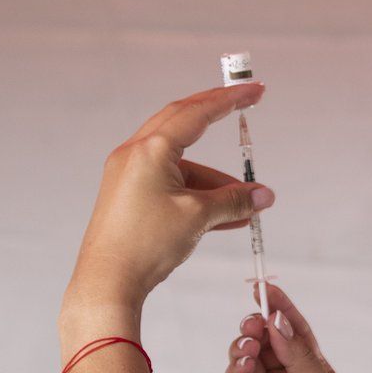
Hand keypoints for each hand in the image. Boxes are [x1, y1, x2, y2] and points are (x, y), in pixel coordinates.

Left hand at [62, 83, 273, 311]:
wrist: (108, 282)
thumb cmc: (143, 245)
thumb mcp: (198, 217)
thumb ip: (234, 201)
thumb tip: (263, 196)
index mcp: (149, 150)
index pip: (196, 112)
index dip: (229, 100)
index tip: (253, 91)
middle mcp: (136, 155)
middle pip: (185, 123)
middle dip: (218, 116)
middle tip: (245, 104)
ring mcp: (131, 174)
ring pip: (184, 164)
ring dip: (216, 180)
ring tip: (247, 204)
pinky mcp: (132, 194)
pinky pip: (174, 183)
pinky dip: (200, 194)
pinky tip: (226, 216)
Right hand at [224, 283, 352, 372]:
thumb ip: (300, 359)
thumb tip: (280, 322)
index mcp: (312, 370)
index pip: (294, 330)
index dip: (280, 307)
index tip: (264, 285)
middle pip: (266, 339)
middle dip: (258, 323)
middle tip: (254, 318)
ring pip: (246, 356)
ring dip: (245, 343)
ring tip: (249, 344)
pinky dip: (234, 368)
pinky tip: (242, 363)